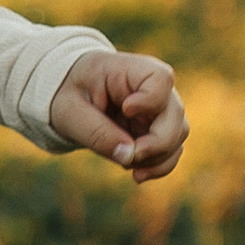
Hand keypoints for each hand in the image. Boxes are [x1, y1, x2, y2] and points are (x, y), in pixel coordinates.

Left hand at [49, 50, 186, 181]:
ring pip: (177, 135)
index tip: (126, 110)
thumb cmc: (68, 94)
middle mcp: (153, 87)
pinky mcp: (159, 129)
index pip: (160, 78)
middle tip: (128, 158)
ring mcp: (160, 108)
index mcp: (128, 70)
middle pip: (175, 114)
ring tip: (124, 164)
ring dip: (156, 158)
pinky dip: (158, 166)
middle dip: (156, 143)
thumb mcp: (69, 111)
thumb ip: (96, 132)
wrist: (69, 97)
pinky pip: (172, 150)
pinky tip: (137, 174)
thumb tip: (129, 156)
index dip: (151, 99)